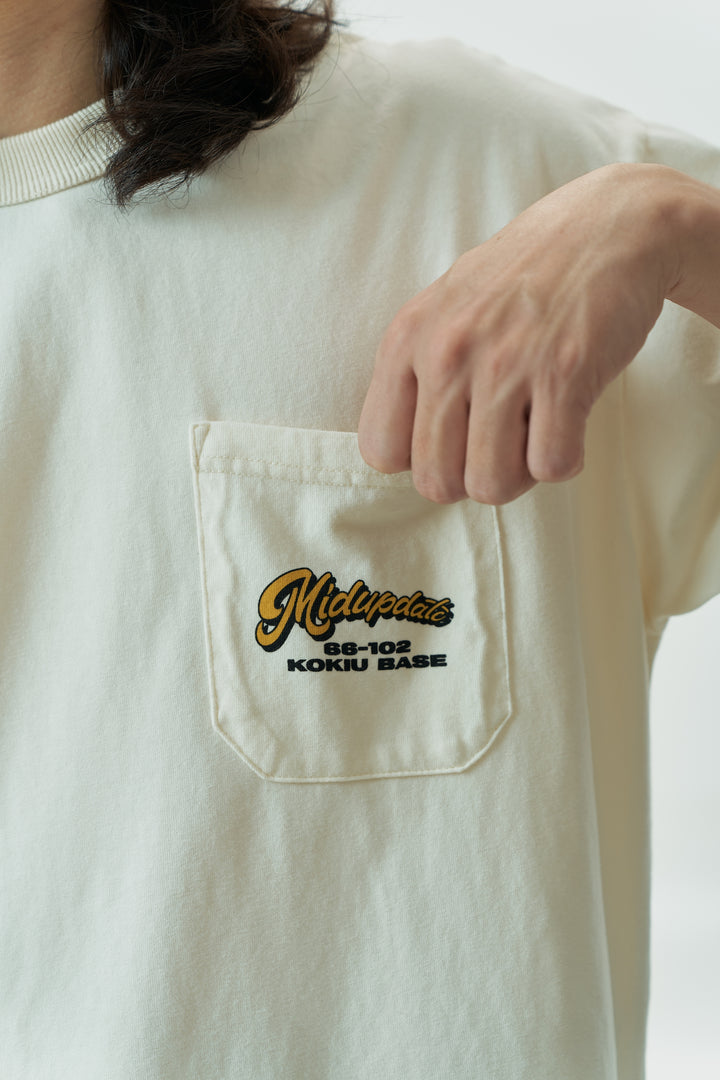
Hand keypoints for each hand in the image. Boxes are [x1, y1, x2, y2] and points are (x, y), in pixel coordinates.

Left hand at [357, 162, 682, 504]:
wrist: (608, 225)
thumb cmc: (522, 277)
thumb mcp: (444, 309)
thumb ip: (414, 372)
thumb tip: (401, 455)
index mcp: (408, 338)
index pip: (381, 451)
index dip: (421, 460)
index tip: (452, 441)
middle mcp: (447, 352)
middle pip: (437, 482)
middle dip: (472, 478)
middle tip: (501, 445)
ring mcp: (505, 363)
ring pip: (490, 486)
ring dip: (519, 476)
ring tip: (534, 436)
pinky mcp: (565, 373)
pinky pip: (550, 466)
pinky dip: (564, 459)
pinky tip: (569, 425)